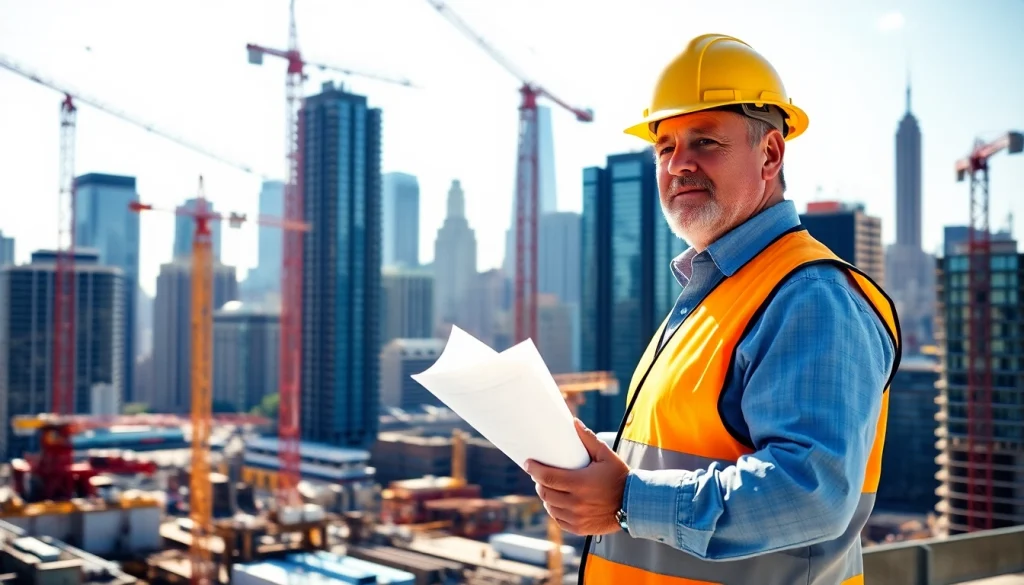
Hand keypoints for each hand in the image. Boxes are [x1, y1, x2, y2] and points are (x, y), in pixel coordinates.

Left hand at [525, 418, 629, 535]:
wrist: (634, 504)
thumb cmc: (619, 477)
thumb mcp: (606, 455)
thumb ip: (588, 439)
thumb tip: (573, 422)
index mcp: (580, 483)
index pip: (547, 477)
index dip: (534, 469)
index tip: (528, 463)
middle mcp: (576, 503)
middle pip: (545, 492)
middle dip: (538, 482)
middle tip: (539, 474)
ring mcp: (577, 517)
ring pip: (550, 506)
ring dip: (546, 496)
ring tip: (548, 487)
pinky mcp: (580, 528)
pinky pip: (558, 519)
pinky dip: (554, 510)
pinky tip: (556, 502)